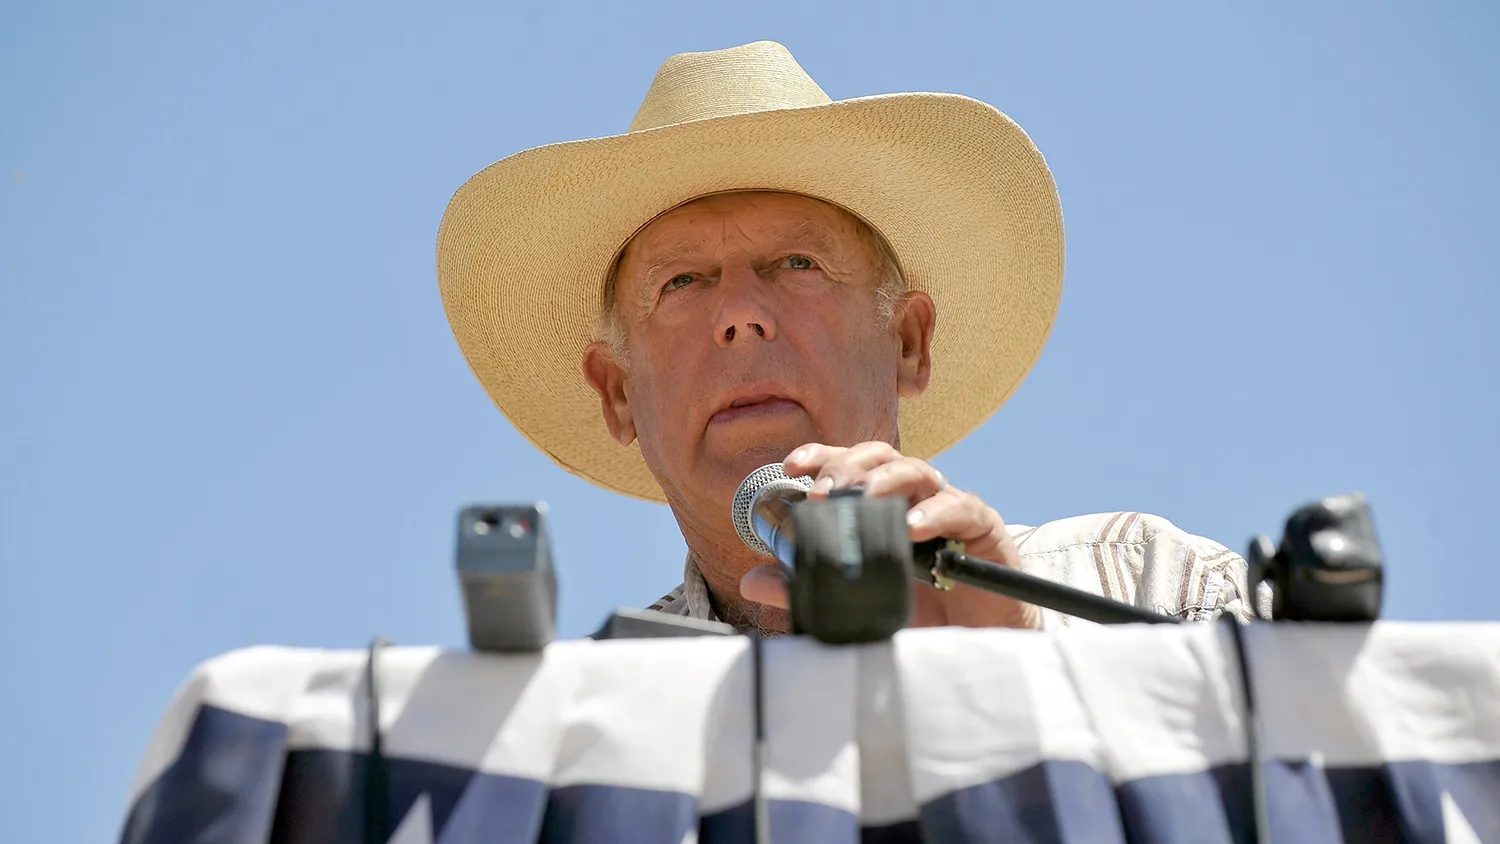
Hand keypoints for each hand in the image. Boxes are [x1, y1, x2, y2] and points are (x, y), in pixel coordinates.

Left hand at [739, 442, 1040, 629]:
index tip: (790, 466)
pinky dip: (934, 512)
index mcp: (880, 506)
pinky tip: (911, 526)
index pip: (847, 466)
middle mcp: (912, 498)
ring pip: (916, 470)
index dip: (820, 457)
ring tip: (860, 498)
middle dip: (846, 466)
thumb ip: (807, 588)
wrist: (976, 646)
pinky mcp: (983, 528)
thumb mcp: (855, 601)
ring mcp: (948, 509)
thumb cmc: (916, 614)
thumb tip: (752, 580)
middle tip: (821, 493)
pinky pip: (960, 508)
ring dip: (884, 479)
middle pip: (878, 459)